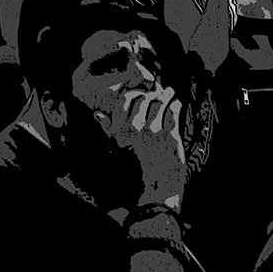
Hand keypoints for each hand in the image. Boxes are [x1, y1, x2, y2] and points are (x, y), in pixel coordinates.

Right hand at [115, 84, 188, 208]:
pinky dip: (176, 105)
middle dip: (152, 92)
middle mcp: (137, 129)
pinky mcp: (169, 135)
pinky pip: (173, 111)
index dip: (135, 92)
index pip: (125, 99)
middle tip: (159, 89)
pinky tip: (176, 103)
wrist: (159, 182)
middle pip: (144, 98)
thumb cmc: (141, 161)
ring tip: (169, 92)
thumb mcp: (122, 145)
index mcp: (124, 129)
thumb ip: (109, 128)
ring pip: (160, 102)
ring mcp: (154, 131)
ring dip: (167, 95)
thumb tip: (96, 113)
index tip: (142, 92)